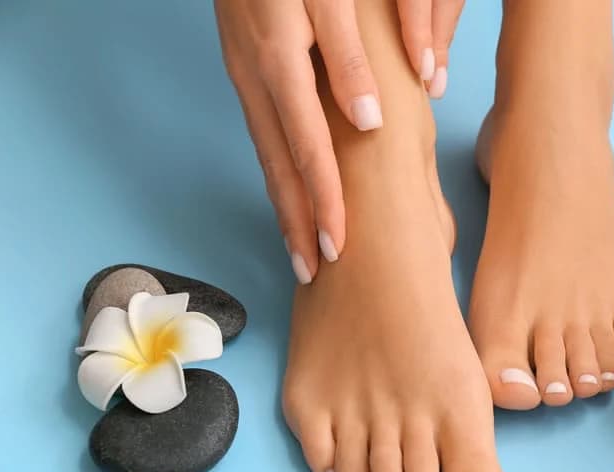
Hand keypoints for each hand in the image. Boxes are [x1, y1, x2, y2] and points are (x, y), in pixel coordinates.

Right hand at [215, 0, 464, 282]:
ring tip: (299, 248)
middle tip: (310, 272)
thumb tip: (368, 122)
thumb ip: (349, 57)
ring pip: (265, 152)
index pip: (306, 149)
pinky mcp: (246, 67)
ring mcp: (245, 73)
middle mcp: (255, 76)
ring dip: (283, 204)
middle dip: (295, 220)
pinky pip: (262, 132)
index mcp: (278, 61)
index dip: (323, 201)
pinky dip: (276, 171)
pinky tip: (288, 190)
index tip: (336, 247)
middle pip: (277, 164)